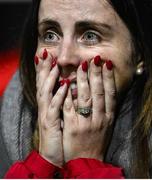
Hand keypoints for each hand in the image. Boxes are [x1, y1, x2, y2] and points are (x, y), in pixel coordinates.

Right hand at [35, 49, 67, 166]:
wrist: (53, 156)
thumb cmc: (60, 136)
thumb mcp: (61, 117)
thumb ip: (64, 103)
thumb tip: (70, 88)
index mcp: (50, 105)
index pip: (46, 84)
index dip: (46, 70)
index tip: (50, 56)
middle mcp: (46, 108)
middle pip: (43, 84)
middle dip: (44, 69)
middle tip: (46, 53)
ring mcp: (47, 115)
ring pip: (46, 93)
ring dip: (51, 78)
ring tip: (55, 64)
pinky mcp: (50, 124)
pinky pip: (54, 108)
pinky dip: (58, 96)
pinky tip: (64, 86)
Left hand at [63, 57, 115, 161]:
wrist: (86, 162)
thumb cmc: (96, 143)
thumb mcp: (106, 127)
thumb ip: (106, 110)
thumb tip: (105, 92)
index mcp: (108, 118)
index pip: (110, 94)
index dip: (109, 78)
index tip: (107, 64)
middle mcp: (99, 118)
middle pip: (99, 92)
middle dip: (97, 74)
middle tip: (94, 59)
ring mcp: (85, 122)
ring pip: (85, 97)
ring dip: (83, 80)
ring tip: (82, 65)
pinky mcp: (72, 127)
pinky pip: (70, 108)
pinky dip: (67, 94)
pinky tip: (65, 82)